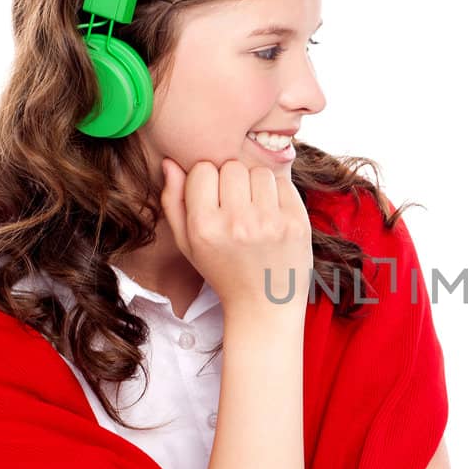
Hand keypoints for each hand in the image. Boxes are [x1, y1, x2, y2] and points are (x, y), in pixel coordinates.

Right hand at [159, 157, 312, 316]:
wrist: (264, 305)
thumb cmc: (223, 271)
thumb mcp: (188, 244)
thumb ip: (173, 202)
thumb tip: (170, 162)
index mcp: (205, 227)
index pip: (202, 170)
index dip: (206, 180)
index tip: (212, 198)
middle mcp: (237, 223)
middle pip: (231, 167)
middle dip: (232, 181)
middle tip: (235, 206)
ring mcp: (270, 223)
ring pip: (259, 171)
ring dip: (256, 185)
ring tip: (254, 211)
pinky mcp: (296, 223)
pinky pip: (283, 183)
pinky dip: (277, 193)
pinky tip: (272, 216)